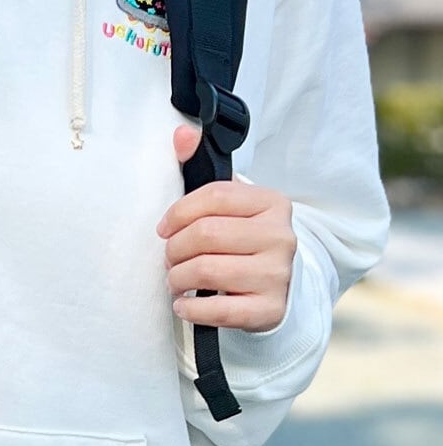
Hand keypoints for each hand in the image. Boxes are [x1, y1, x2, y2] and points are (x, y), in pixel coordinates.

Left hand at [157, 127, 296, 332]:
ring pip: (207, 271)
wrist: (273, 286)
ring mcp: (279, 275)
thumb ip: (198, 165)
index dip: (177, 214)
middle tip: (169, 258)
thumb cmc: (239, 239)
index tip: (164, 228)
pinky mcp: (271, 310)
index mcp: (271, 203)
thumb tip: (182, 135)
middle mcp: (281, 237)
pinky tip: (184, 304)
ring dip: (177, 278)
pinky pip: (218, 311)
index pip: (212, 197)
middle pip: (205, 235)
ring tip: (175, 280)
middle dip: (174, 249)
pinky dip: (190, 309)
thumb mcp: (225, 203)